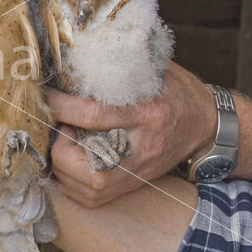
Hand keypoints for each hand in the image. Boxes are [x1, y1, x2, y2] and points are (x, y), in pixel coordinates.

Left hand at [48, 62, 215, 206]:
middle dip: (61, 150)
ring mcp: (138, 171)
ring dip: (63, 167)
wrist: (207, 125)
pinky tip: (70, 160)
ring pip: (90, 188)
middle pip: (91, 168)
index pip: (94, 115)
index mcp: (147, 113)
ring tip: (64, 141)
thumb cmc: (175, 92)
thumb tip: (75, 54)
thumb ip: (118, 65)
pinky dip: (72, 182)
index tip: (45, 97)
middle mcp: (142, 147)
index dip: (61, 107)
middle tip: (59, 127)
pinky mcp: (133, 184)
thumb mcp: (153, 70)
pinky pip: (93, 198)